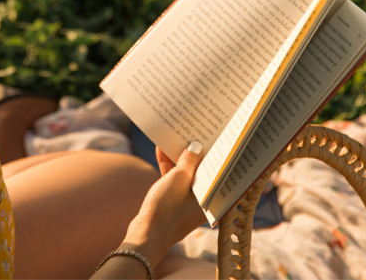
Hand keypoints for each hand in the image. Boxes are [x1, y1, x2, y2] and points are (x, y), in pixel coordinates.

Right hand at [119, 142, 206, 263]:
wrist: (146, 234)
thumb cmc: (167, 209)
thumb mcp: (178, 179)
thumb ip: (189, 161)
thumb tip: (196, 146)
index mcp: (213, 198)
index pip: (220, 171)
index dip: (218, 153)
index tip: (217, 136)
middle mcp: (203, 199)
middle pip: (203, 170)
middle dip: (197, 151)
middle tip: (196, 131)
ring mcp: (187, 200)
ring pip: (187, 173)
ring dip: (180, 156)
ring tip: (177, 135)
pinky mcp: (173, 200)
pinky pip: (174, 179)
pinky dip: (169, 166)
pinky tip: (160, 149)